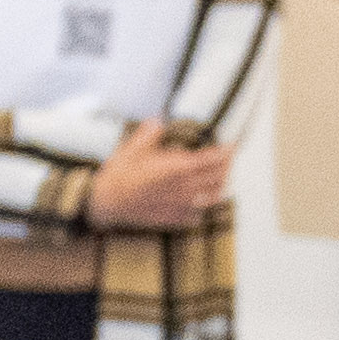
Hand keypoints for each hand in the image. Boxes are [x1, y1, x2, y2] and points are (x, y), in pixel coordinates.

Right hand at [85, 126, 229, 228]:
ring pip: (212, 197)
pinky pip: (197, 216)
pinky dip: (203, 208)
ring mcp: (180, 205)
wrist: (105, 202)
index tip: (232, 145)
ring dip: (220, 187)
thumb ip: (150, 133)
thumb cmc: (118, 175)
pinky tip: (201, 203)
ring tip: (222, 179)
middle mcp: (184, 188)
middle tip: (228, 159)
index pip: (212, 160)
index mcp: (177, 168)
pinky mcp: (172, 218)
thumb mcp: (132, 147)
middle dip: (227, 167)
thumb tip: (158, 121)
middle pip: (218, 177)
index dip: (226, 152)